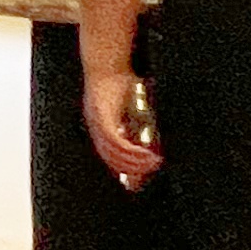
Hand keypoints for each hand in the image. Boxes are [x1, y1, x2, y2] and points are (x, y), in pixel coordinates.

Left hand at [85, 67, 161, 183]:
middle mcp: (96, 127)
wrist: (107, 63)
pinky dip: (131, 150)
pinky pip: (116, 141)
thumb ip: (139, 123)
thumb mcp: (132, 106)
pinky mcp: (102, 117)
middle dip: (130, 171)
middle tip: (148, 178)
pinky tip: (146, 154)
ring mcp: (97, 123)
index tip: (135, 186)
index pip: (110, 156)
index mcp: (101, 127)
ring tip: (154, 165)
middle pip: (111, 159)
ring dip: (135, 162)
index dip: (122, 171)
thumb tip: (152, 140)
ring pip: (114, 153)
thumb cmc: (120, 82)